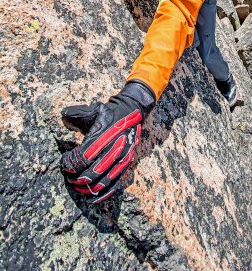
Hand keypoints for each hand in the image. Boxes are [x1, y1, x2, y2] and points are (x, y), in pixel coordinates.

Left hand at [61, 82, 154, 203]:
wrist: (133, 112)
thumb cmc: (110, 112)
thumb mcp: (94, 109)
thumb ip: (78, 113)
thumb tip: (62, 115)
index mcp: (104, 136)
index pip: (83, 157)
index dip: (70, 163)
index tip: (63, 161)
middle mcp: (113, 149)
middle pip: (90, 173)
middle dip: (76, 177)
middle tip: (68, 176)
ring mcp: (121, 159)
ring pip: (101, 182)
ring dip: (87, 188)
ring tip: (77, 187)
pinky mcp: (126, 164)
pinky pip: (114, 184)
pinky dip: (102, 194)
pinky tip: (92, 198)